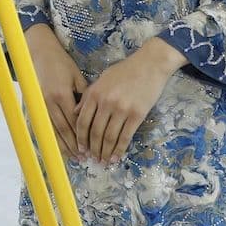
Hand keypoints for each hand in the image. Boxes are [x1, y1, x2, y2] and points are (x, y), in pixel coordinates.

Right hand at [23, 24, 86, 162]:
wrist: (39, 52)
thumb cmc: (61, 63)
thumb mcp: (76, 76)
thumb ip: (84, 95)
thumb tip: (94, 113)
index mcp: (62, 95)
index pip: (74, 122)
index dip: (82, 136)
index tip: (91, 148)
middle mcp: (49, 102)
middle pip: (63, 130)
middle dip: (74, 145)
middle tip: (84, 159)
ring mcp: (39, 105)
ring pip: (52, 130)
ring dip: (62, 145)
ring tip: (72, 157)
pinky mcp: (33, 105)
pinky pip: (42, 125)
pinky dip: (50, 137)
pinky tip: (55, 147)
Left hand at [75, 41, 184, 164]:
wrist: (150, 64)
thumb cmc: (125, 70)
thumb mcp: (102, 79)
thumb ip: (88, 96)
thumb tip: (75, 113)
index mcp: (95, 94)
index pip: (83, 121)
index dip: (80, 138)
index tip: (81, 149)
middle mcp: (106, 103)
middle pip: (95, 132)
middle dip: (93, 149)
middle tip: (92, 159)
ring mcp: (122, 109)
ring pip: (109, 137)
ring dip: (105, 152)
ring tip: (103, 161)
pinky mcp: (137, 115)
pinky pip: (125, 136)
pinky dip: (119, 149)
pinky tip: (116, 157)